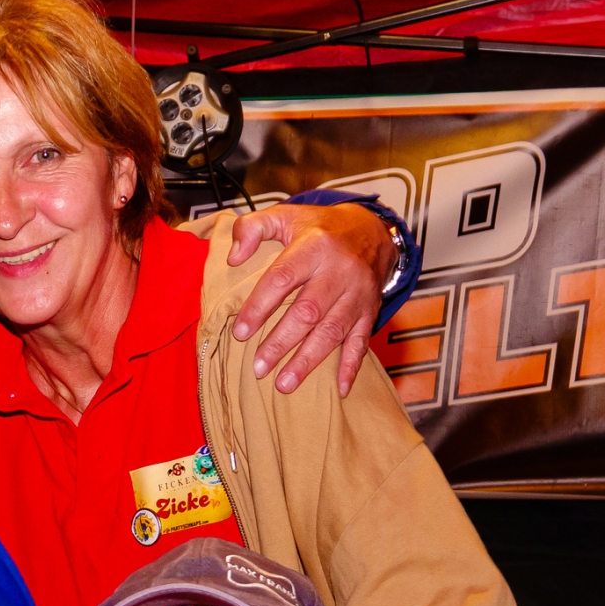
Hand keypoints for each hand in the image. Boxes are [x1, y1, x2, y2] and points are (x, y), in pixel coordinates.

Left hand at [226, 202, 398, 396]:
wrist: (370, 229)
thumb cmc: (317, 228)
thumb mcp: (284, 216)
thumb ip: (252, 228)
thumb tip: (233, 257)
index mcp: (314, 247)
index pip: (282, 278)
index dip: (260, 306)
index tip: (240, 332)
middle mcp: (339, 271)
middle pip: (308, 311)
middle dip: (281, 342)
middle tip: (258, 367)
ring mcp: (358, 293)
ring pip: (332, 331)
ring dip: (308, 360)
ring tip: (284, 384)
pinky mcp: (370, 309)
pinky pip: (362, 340)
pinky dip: (351, 366)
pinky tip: (339, 390)